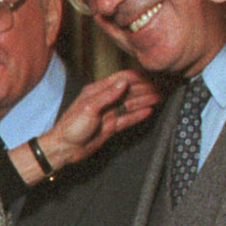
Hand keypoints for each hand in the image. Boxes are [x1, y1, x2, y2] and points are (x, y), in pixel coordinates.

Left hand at [27, 70, 161, 178]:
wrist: (64, 149)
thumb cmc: (71, 127)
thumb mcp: (89, 108)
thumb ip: (107, 95)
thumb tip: (124, 82)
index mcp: (97, 91)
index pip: (121, 79)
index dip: (137, 78)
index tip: (152, 77)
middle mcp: (104, 100)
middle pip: (128, 91)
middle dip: (145, 88)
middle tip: (161, 87)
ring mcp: (108, 113)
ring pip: (130, 104)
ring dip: (144, 100)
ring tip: (160, 97)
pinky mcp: (110, 126)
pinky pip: (127, 118)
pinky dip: (138, 115)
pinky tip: (149, 111)